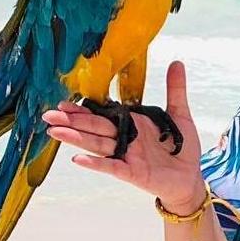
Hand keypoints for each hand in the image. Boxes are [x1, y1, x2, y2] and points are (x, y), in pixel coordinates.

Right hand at [42, 61, 204, 211]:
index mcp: (132, 124)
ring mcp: (126, 157)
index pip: (102, 114)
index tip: (63, 102)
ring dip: (76, 139)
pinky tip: (78, 159)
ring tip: (55, 132)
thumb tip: (177, 63)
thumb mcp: (179, 115)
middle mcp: (125, 139)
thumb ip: (175, 90)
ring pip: (97, 145)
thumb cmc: (183, 149)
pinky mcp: (132, 173)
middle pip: (94, 128)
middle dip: (72, 122)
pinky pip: (112, 167)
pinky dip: (96, 163)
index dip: (83, 109)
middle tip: (48, 115)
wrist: (191, 177)